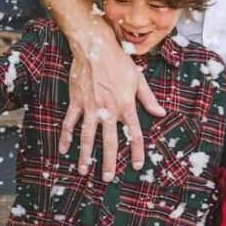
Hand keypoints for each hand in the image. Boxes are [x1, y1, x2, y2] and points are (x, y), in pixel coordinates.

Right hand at [59, 25, 164, 178]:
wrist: (95, 48)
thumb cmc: (119, 62)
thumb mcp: (138, 79)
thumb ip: (149, 98)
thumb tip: (161, 112)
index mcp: (125, 105)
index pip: (134, 133)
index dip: (136, 151)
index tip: (136, 165)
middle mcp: (108, 110)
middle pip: (109, 141)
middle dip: (108, 162)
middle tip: (107, 178)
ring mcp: (91, 107)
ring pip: (87, 137)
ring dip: (85, 155)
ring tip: (84, 170)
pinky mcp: (77, 102)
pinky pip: (70, 122)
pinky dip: (66, 136)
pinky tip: (63, 149)